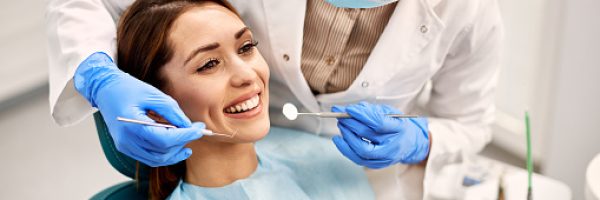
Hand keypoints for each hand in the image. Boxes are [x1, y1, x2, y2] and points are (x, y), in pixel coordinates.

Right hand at [74, 52, 203, 166]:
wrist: (105, 89)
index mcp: (132, 125)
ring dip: (175, 152)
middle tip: (196, 130)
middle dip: (183, 142)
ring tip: (188, 139)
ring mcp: (125, 146)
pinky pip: (149, 157)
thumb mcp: (153, 94)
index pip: (164, 139)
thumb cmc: (127, 88)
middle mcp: (127, 140)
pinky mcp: (126, 147)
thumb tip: (188, 126)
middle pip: (162, 151)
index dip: (185, 136)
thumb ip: (172, 111)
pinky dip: (164, 154)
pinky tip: (176, 146)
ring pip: (157, 159)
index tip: (199, 129)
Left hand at [331, 102, 428, 168]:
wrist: (408, 144)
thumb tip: (352, 109)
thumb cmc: (396, 125)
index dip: (362, 115)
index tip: (349, 109)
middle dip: (350, 123)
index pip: (378, 122)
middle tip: (340, 114)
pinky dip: (345, 149)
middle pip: (367, 135)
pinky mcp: (376, 165)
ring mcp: (384, 158)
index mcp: (399, 128)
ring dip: (346, 136)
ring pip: (361, 150)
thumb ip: (372, 110)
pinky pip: (357, 159)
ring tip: (341, 124)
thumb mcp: (390, 113)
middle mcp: (393, 145)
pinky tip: (338, 139)